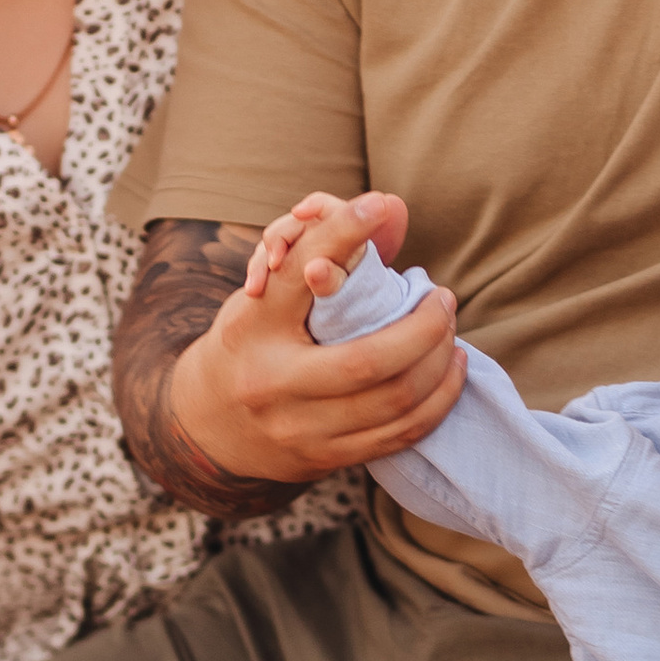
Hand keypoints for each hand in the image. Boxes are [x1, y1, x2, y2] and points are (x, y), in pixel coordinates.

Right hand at [173, 195, 461, 491]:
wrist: (209, 424)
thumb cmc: (249, 342)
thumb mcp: (264, 296)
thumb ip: (312, 257)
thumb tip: (383, 208)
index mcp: (253, 328)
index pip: (301, 271)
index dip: (343, 232)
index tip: (380, 202)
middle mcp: (272, 383)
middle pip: (370, 359)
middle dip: (424, 328)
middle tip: (443, 299)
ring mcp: (301, 430)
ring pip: (394, 401)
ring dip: (439, 363)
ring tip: (449, 333)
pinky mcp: (326, 458)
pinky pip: (400, 435)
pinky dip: (437, 401)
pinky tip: (450, 372)